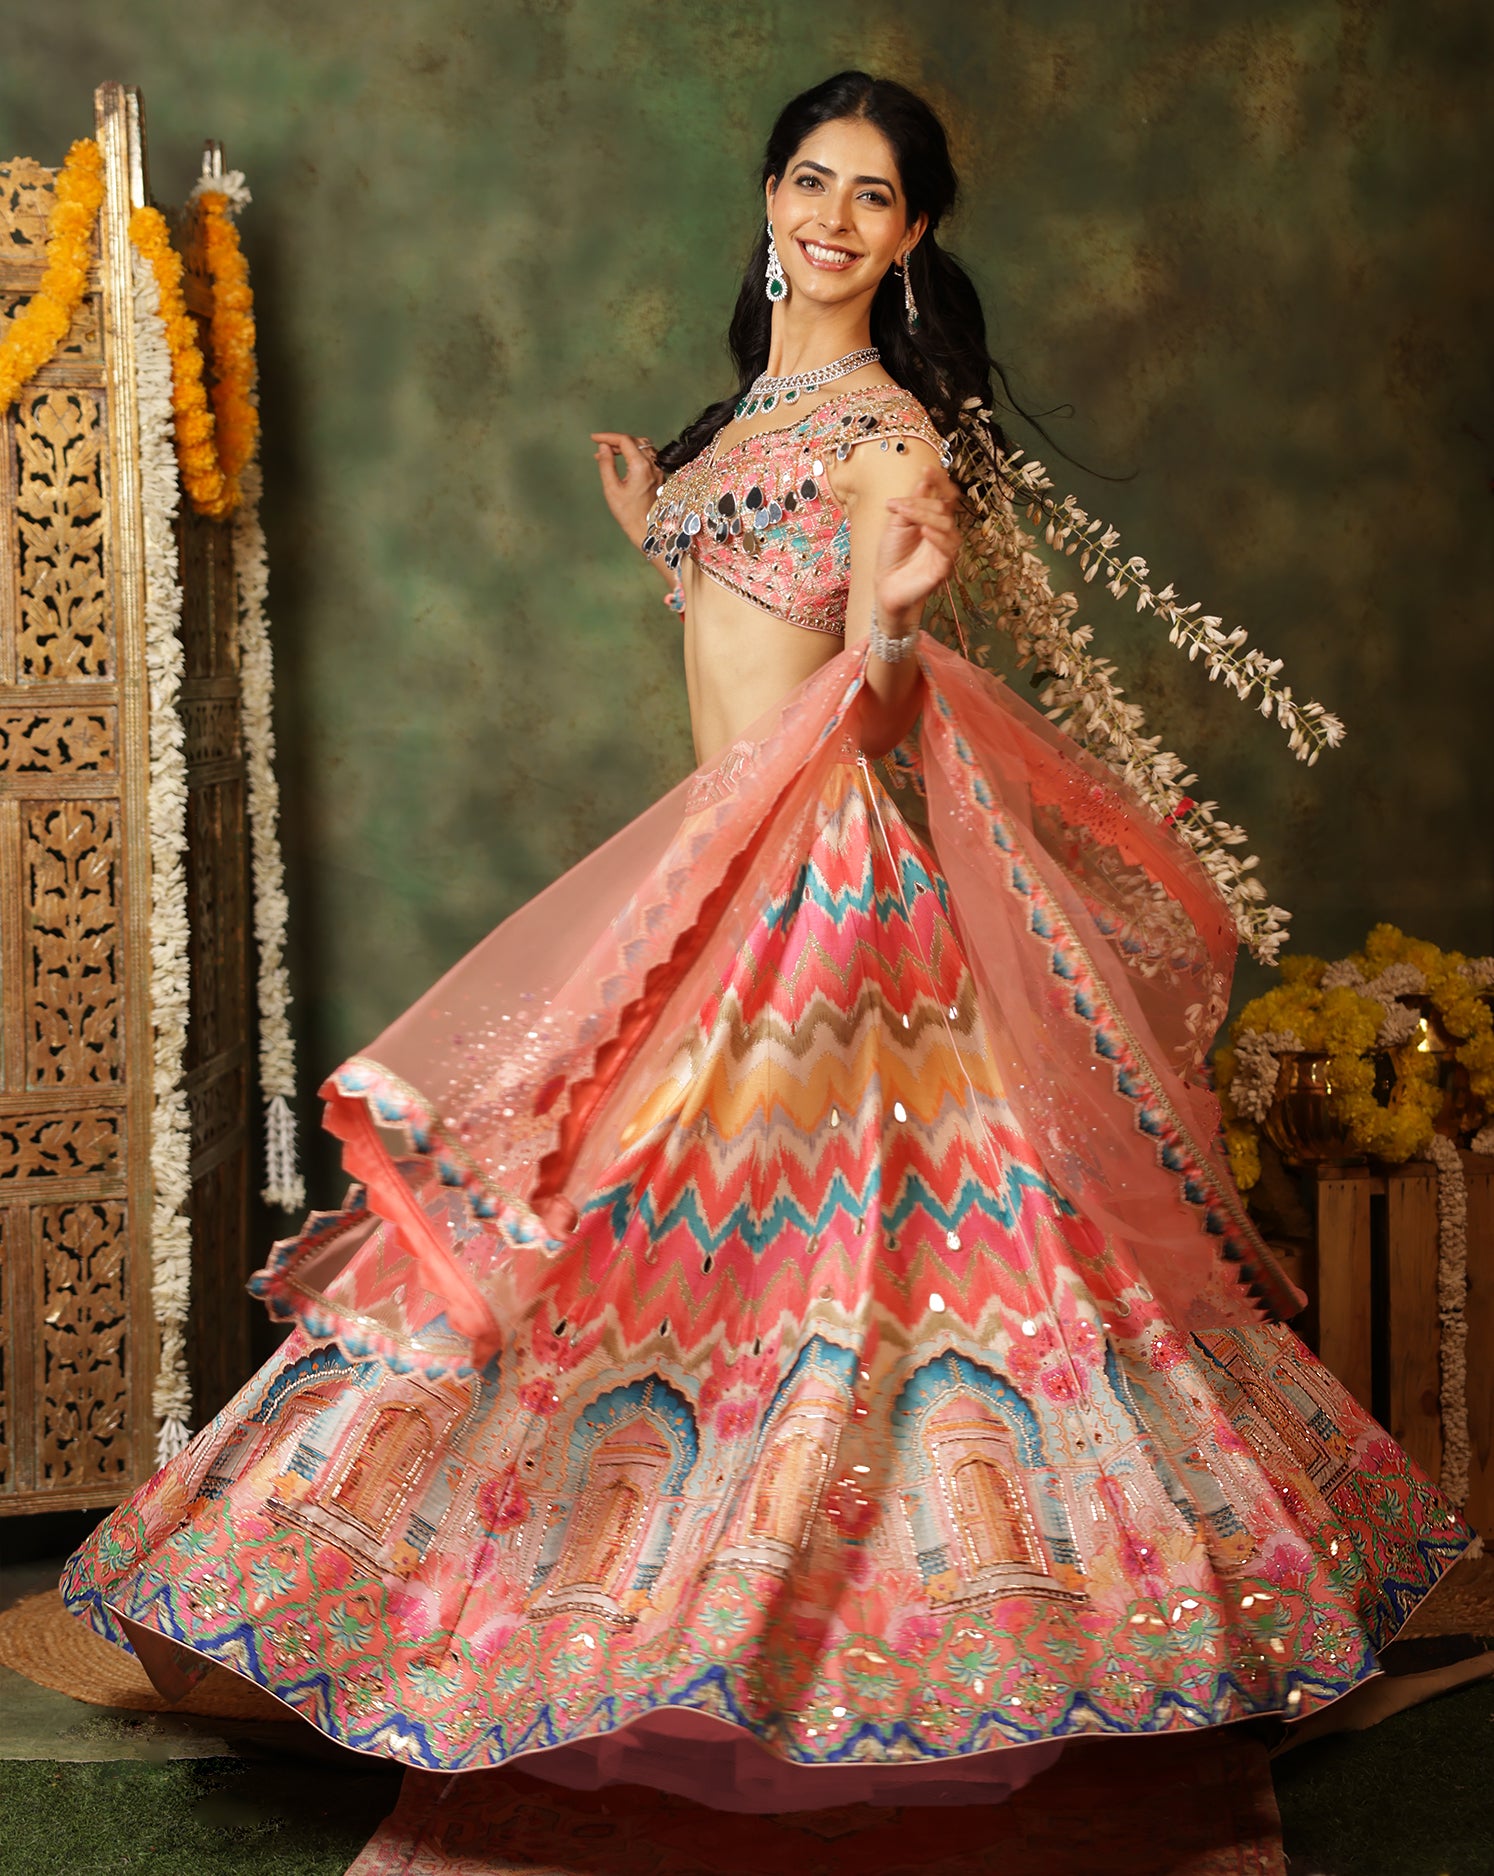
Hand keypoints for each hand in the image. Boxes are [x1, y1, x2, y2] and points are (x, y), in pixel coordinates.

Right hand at [591, 432, 663, 548]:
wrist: (648, 530)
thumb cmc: (628, 514)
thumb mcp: (611, 489)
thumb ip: (606, 464)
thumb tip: (603, 447)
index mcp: (641, 466)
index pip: (624, 440)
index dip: (607, 437)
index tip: (594, 439)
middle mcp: (653, 465)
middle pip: (634, 441)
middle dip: (616, 441)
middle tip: (600, 448)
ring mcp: (659, 469)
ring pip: (643, 446)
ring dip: (626, 446)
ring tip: (610, 453)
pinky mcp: (660, 475)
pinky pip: (648, 455)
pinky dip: (635, 453)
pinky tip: (624, 461)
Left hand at [875, 465, 961, 623]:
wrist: (886, 586)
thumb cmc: (892, 556)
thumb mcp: (896, 525)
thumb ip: (910, 506)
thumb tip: (922, 483)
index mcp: (933, 520)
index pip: (944, 496)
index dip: (939, 481)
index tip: (927, 469)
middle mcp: (943, 532)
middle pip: (943, 508)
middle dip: (920, 503)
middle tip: (898, 507)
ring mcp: (946, 549)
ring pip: (947, 525)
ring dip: (925, 516)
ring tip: (906, 516)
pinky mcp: (944, 567)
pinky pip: (948, 548)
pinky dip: (937, 537)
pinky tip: (924, 531)